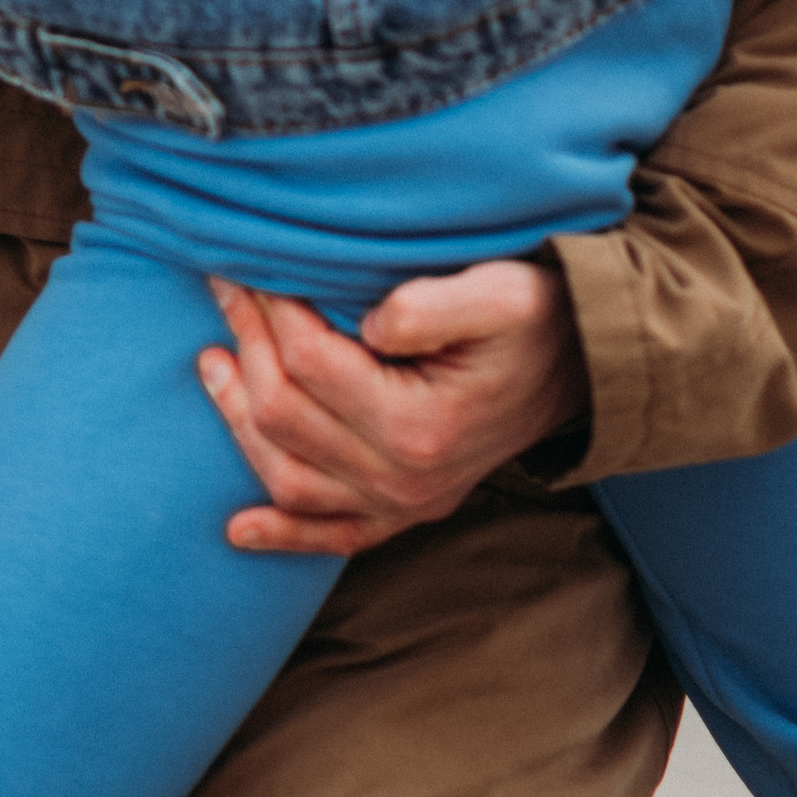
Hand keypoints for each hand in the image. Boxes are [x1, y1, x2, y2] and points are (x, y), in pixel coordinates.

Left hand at [196, 259, 586, 557]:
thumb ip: (432, 306)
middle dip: (246, 344)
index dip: (268, 308)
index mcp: (420, 424)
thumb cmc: (538, 319)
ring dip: (238, 421)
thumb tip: (370, 322)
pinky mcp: (406, 514)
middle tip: (229, 287)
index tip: (252, 261)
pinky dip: (282, 534)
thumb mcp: (500, 292)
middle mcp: (406, 480)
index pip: (307, 362)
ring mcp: (404, 505)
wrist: (585, 368)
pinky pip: (332, 536)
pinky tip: (236, 529)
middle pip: (285, 415)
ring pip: (288, 478)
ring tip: (211, 362)